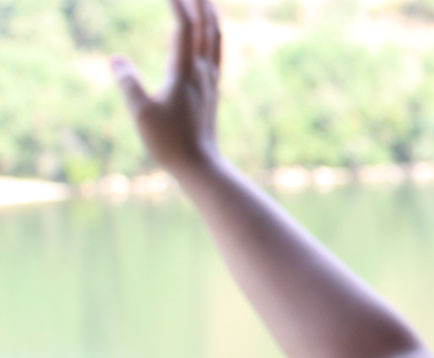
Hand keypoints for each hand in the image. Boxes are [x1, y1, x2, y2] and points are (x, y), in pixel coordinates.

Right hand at [112, 0, 224, 171]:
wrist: (200, 164)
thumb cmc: (169, 141)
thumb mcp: (142, 113)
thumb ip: (128, 84)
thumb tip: (115, 59)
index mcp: (185, 73)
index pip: (184, 29)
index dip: (179, 6)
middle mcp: (203, 72)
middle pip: (206, 27)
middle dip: (200, 3)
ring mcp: (211, 80)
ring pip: (215, 38)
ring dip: (211, 15)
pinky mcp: (212, 89)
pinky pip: (216, 53)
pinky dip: (214, 35)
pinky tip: (210, 33)